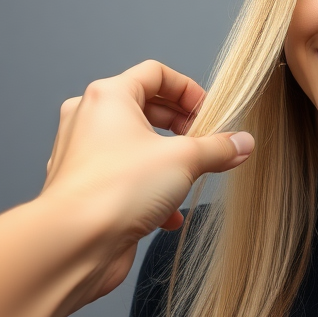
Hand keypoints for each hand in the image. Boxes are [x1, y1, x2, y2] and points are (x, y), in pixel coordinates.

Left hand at [39, 59, 252, 307]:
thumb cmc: (117, 189)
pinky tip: (168, 215)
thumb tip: (242, 143)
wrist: (75, 242)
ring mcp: (84, 154)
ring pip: (136, 147)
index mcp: (109, 96)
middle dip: (182, 128)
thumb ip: (217, 148)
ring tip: (190, 180)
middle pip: (146, 109)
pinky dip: (150, 190)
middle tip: (206, 145)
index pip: (155, 74)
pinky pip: (125, 178)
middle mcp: (89, 119)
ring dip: (168, 162)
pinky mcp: (86, 188)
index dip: (188, 91)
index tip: (210, 115)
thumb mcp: (184, 160)